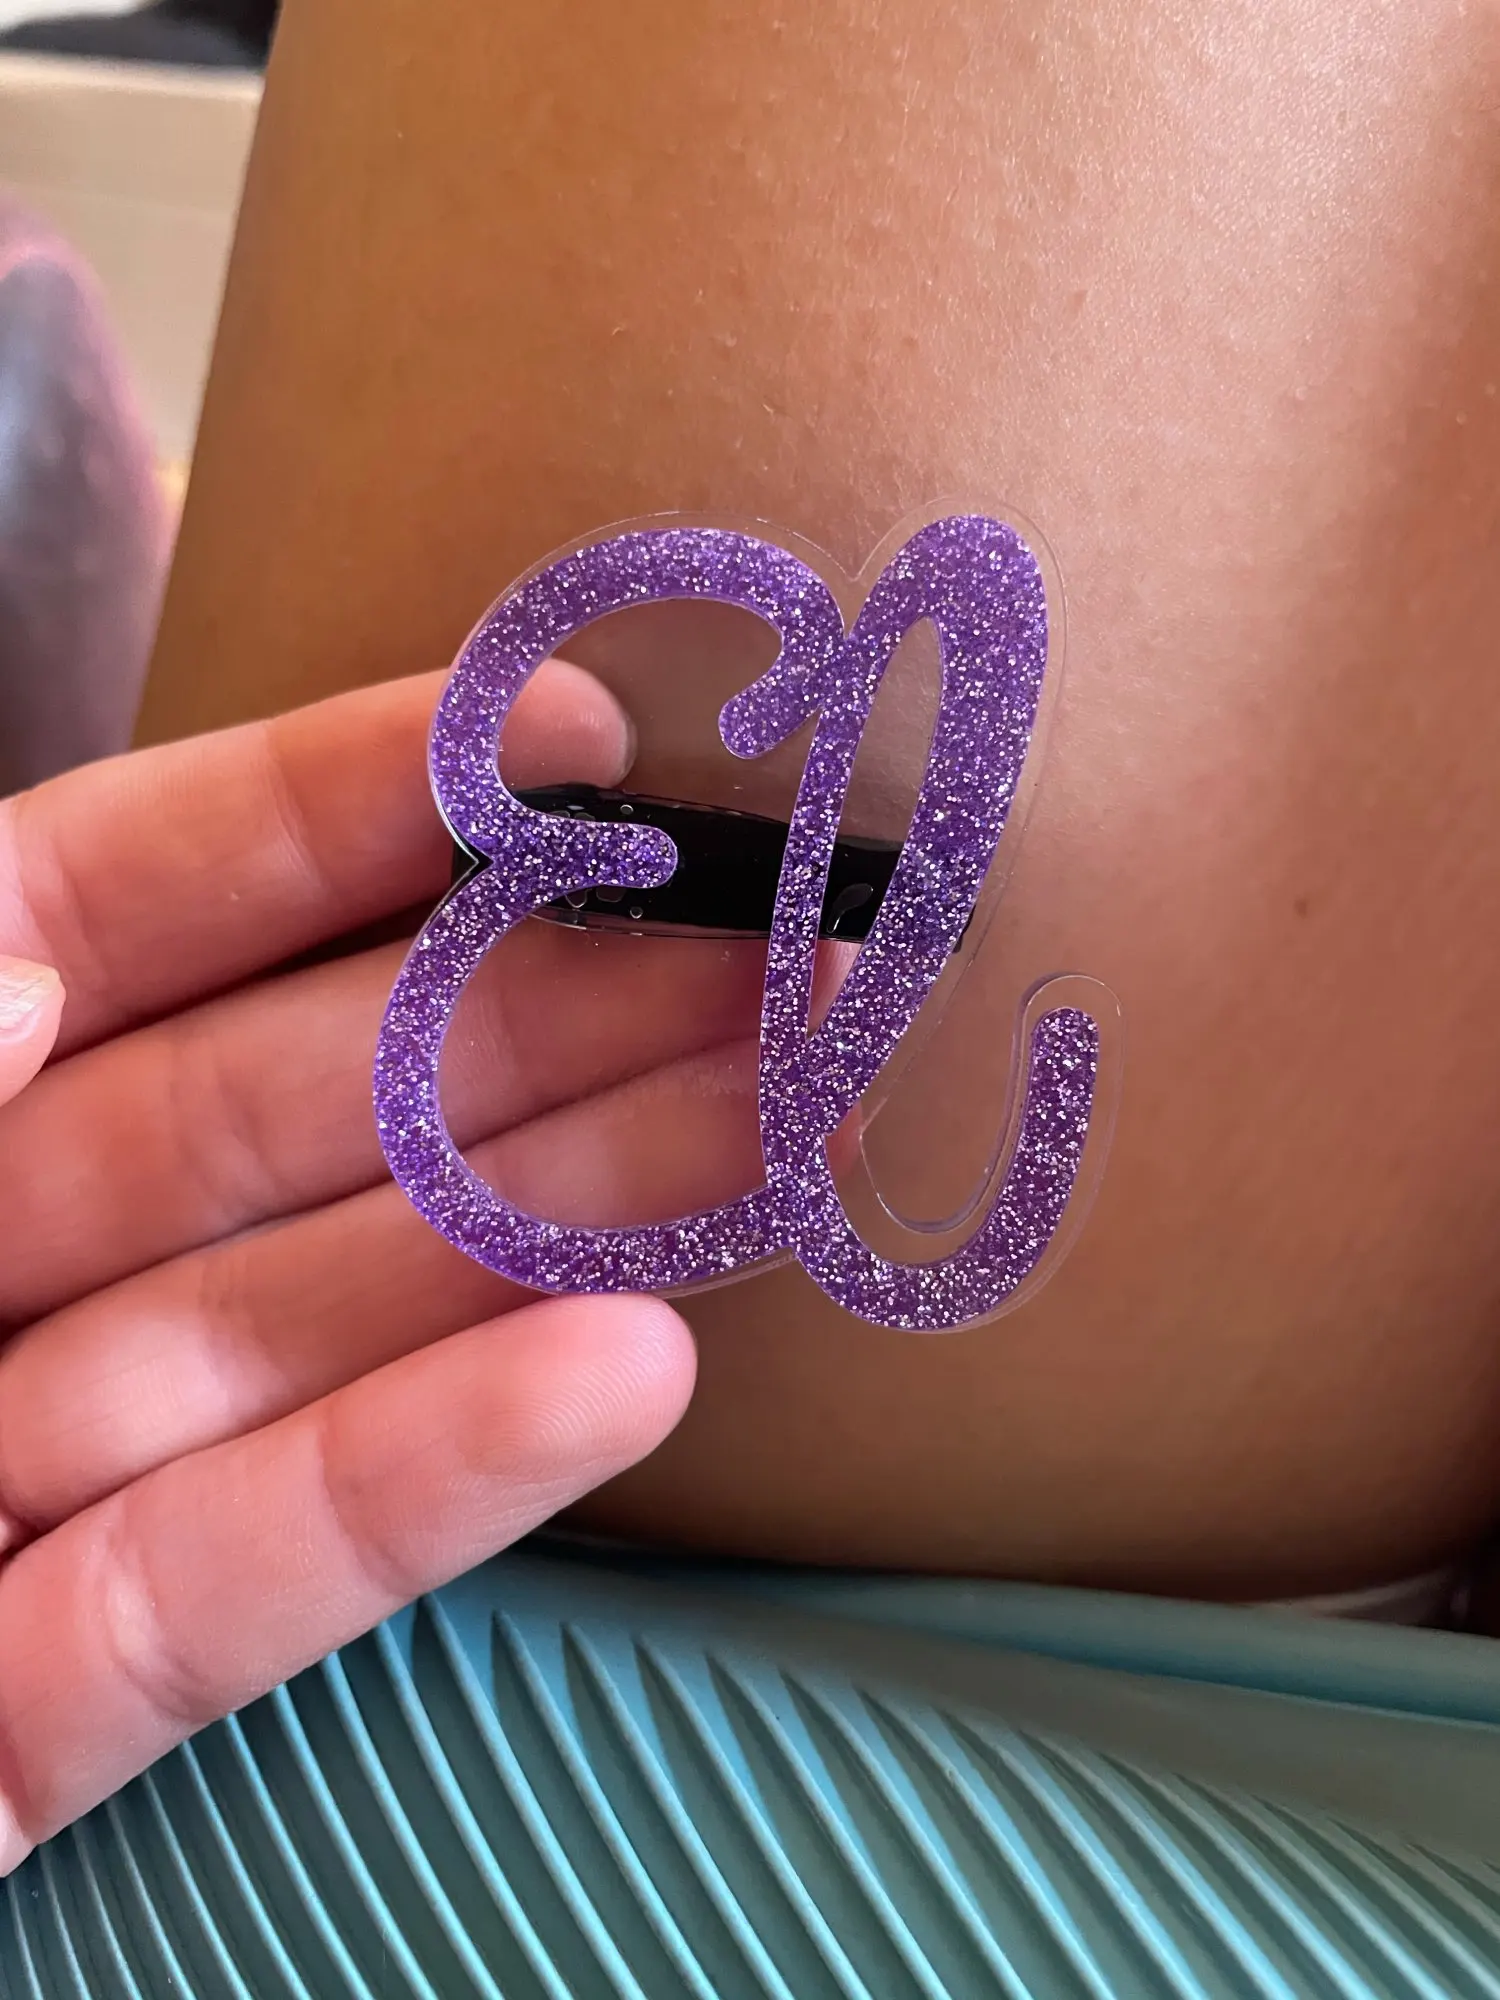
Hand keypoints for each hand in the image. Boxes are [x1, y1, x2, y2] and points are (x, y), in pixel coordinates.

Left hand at [0, 662, 776, 1868]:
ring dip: (535, 1240)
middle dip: (523, 1022)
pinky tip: (625, 1384)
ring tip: (772, 1140)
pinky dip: (410, 1499)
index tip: (564, 745)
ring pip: (283, 1339)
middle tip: (772, 960)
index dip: (341, 808)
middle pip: (260, 1118)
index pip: (107, 901)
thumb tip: (3, 910)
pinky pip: (204, 1604)